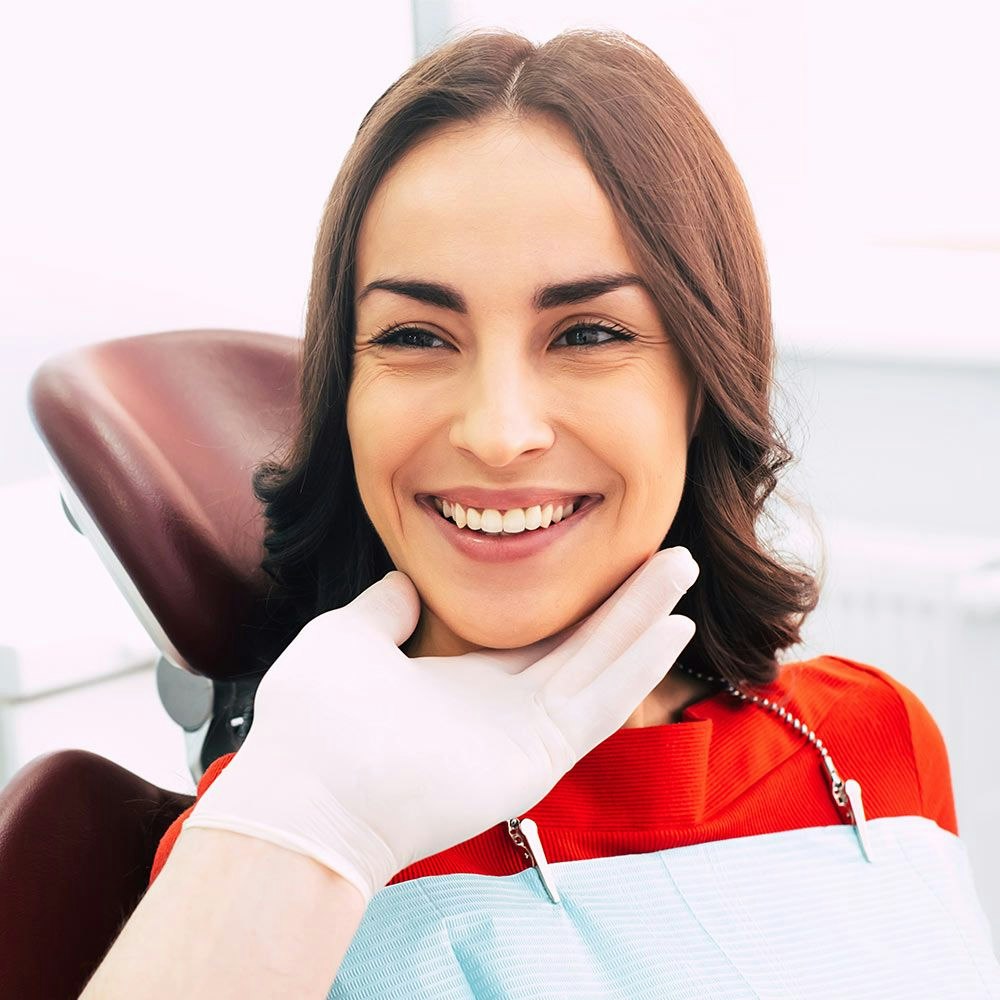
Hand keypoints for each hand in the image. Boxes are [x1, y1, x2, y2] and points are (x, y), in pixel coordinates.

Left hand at [183, 546, 699, 903]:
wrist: (305, 787)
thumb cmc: (316, 717)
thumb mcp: (349, 636)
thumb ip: (382, 609)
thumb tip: (403, 583)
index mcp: (461, 680)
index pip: (536, 637)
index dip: (573, 601)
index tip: (603, 561)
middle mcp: (500, 706)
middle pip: (582, 643)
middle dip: (627, 600)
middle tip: (672, 556)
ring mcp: (523, 733)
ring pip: (600, 663)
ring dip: (644, 618)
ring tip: (682, 569)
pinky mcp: (536, 753)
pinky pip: (599, 703)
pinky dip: (638, 665)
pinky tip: (673, 626)